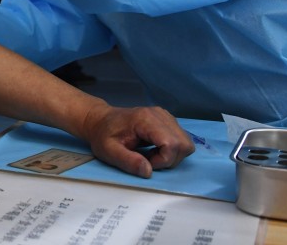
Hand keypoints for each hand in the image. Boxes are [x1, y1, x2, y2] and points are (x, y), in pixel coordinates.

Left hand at [80, 104, 194, 177]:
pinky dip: (172, 150)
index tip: (145, 162)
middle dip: (170, 159)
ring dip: (172, 155)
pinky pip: (180, 139)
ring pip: (185, 142)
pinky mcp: (167, 120)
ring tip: (151, 154)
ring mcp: (165, 116)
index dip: (162, 160)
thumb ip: (128, 162)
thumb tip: (148, 172)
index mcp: (145, 120)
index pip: (171, 144)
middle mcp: (160, 115)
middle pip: (183, 143)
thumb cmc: (103, 135)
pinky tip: (154, 149)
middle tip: (148, 160)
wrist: (100, 120)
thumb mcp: (109, 151)